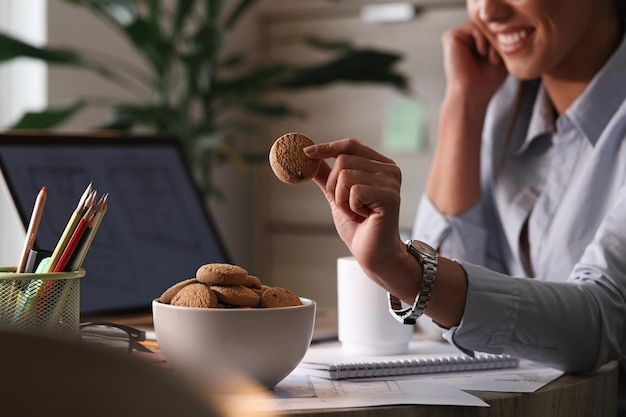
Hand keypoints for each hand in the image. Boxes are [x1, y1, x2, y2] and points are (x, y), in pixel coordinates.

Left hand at [304, 138, 404, 271]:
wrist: (373, 253)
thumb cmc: (359, 226)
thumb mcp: (337, 196)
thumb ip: (327, 176)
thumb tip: (310, 157)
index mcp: (380, 165)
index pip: (351, 145)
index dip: (328, 147)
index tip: (306, 152)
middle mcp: (389, 170)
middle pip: (343, 160)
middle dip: (334, 186)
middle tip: (345, 205)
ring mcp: (391, 182)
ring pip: (345, 176)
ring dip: (341, 200)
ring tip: (356, 212)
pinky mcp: (390, 196)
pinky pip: (354, 191)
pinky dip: (350, 207)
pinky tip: (363, 217)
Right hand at [442, 21, 507, 105]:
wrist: (472, 94)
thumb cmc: (487, 81)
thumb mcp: (501, 56)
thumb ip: (502, 39)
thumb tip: (503, 25)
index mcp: (474, 44)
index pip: (492, 29)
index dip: (501, 40)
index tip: (501, 60)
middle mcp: (464, 39)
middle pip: (488, 25)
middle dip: (496, 40)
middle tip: (496, 59)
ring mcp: (457, 37)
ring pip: (482, 25)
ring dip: (491, 41)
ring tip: (491, 58)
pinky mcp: (451, 37)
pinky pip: (473, 26)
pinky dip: (482, 38)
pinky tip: (482, 53)